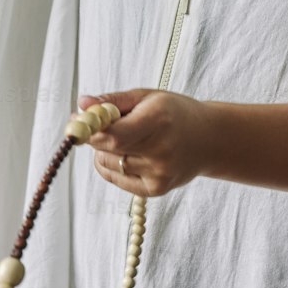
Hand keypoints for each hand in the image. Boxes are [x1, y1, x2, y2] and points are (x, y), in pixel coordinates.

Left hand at [76, 89, 212, 197]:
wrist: (210, 140)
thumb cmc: (174, 113)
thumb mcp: (147, 97)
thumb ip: (112, 101)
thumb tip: (82, 104)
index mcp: (158, 120)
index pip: (113, 134)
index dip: (90, 130)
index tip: (77, 121)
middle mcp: (161, 150)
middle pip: (107, 149)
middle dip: (95, 136)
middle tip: (98, 124)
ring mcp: (159, 173)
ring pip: (107, 164)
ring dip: (105, 150)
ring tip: (127, 139)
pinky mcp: (156, 190)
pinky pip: (116, 178)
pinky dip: (113, 165)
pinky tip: (129, 154)